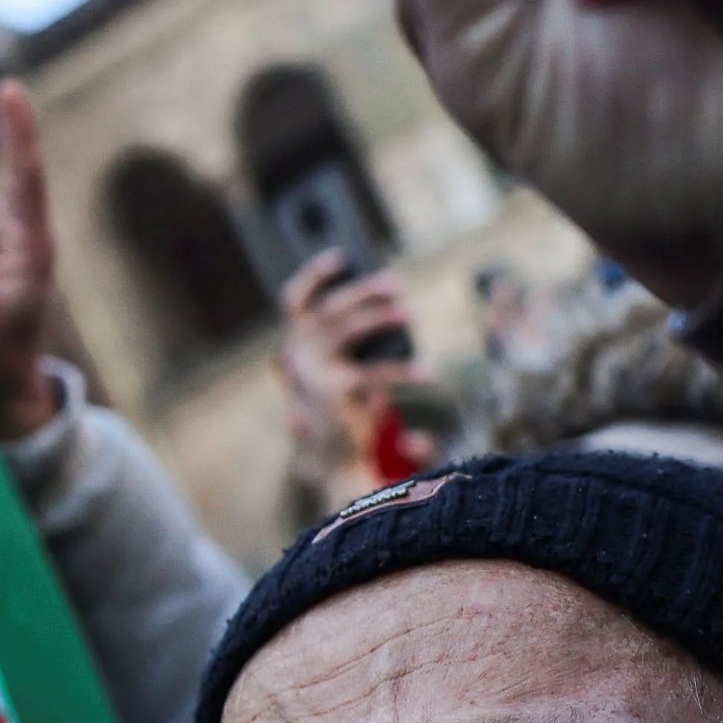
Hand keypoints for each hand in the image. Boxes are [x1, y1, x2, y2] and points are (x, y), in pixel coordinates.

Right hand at [274, 254, 424, 504]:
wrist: (335, 466)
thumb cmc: (346, 416)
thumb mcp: (346, 372)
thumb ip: (355, 341)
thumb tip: (390, 300)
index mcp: (293, 349)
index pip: (294, 302)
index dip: (314, 276)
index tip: (342, 256)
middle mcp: (294, 356)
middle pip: (328, 307)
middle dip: (363, 292)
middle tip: (397, 286)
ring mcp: (309, 373)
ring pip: (347, 326)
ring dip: (380, 315)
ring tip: (411, 315)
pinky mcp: (332, 390)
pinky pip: (374, 370)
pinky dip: (405, 370)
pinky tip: (429, 372)